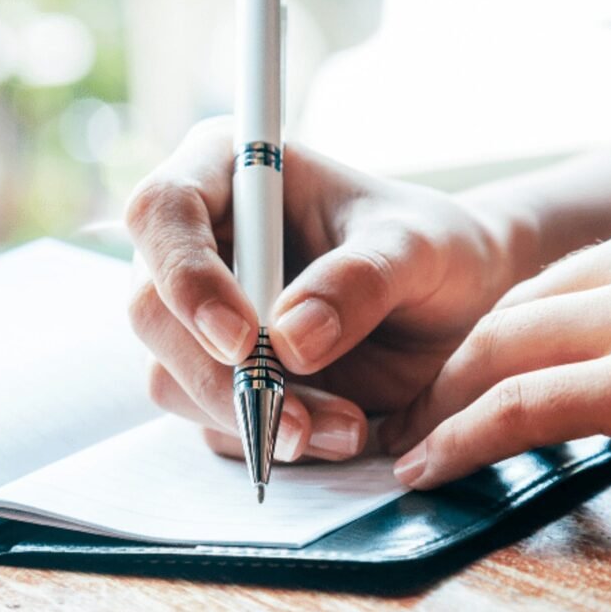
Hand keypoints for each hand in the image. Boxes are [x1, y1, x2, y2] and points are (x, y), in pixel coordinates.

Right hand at [125, 117, 514, 461]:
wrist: (458, 305)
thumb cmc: (435, 249)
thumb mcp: (418, 249)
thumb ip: (360, 279)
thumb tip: (289, 340)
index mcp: (234, 173)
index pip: (163, 210)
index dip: (186, 276)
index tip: (243, 339)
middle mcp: (204, 243)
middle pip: (152, 309)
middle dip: (220, 375)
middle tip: (296, 421)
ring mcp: (203, 314)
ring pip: (174, 377)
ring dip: (252, 418)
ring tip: (347, 428)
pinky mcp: (223, 373)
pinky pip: (214, 420)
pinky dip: (268, 438)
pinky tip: (336, 433)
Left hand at [382, 194, 610, 531]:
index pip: (560, 279)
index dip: (502, 331)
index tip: (469, 372)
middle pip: (518, 308)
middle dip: (458, 365)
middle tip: (420, 412)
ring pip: (507, 349)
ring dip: (446, 404)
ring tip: (412, 446)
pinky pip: (526, 403)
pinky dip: (465, 437)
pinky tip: (433, 466)